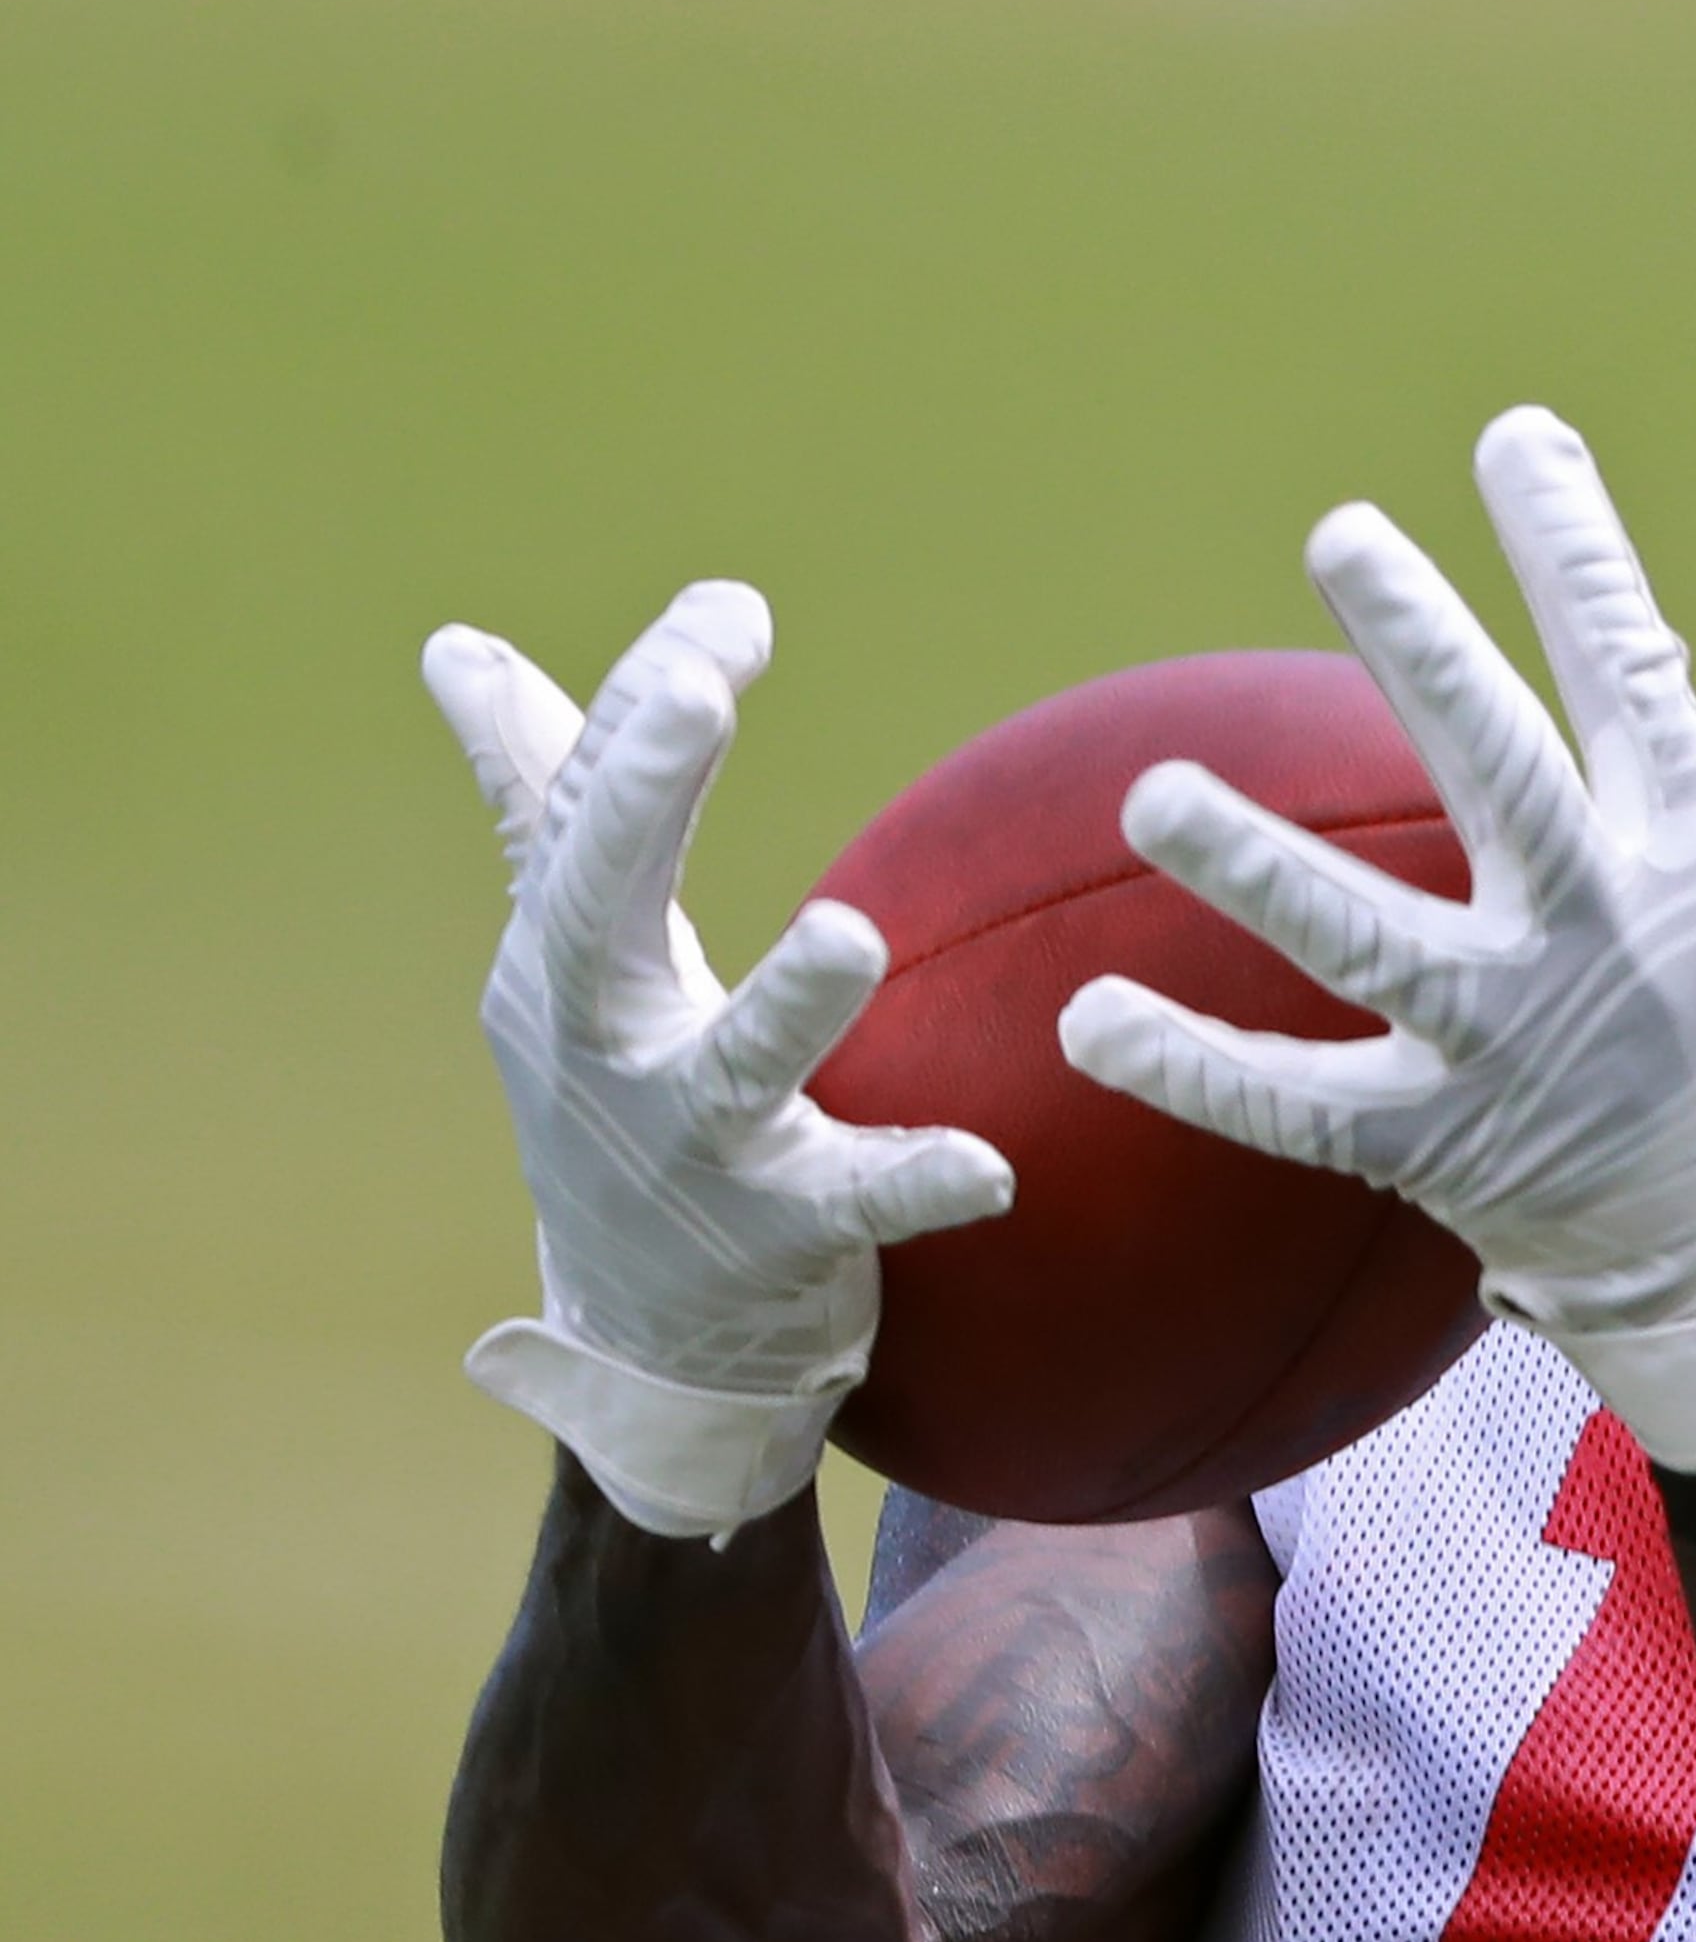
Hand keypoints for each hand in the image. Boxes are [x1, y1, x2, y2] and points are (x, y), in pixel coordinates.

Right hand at [425, 582, 1013, 1540]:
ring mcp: (689, 1146)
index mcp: (557, 961)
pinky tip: (993, 1166)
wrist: (642, 1333)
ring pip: (731, 1068)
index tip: (730, 608)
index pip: (583, 809)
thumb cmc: (612, 1099)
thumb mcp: (564, 954)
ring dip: (788, 1002)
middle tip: (697, 692)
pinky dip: (916, 1182)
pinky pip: (854, 1206)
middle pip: (595, 907)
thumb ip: (543, 798)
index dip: (643, 704)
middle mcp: (602, 1046)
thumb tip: (456, 646)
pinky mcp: (782, 1234)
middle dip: (638, 796)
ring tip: (854, 932)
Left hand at [1058, 408, 1695, 1470]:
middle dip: (1425, 649)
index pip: (1634, 675)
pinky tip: (1089, 1019)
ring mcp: (1512, 1045)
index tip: (1514, 439)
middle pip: (1499, 771)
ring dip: (1256, 869)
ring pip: (1369, 941)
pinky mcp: (1437, 1145)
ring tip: (1152, 792)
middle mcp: (1602, 938)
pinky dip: (1195, 1069)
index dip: (1575, 551)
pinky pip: (1297, 1106)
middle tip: (1343, 534)